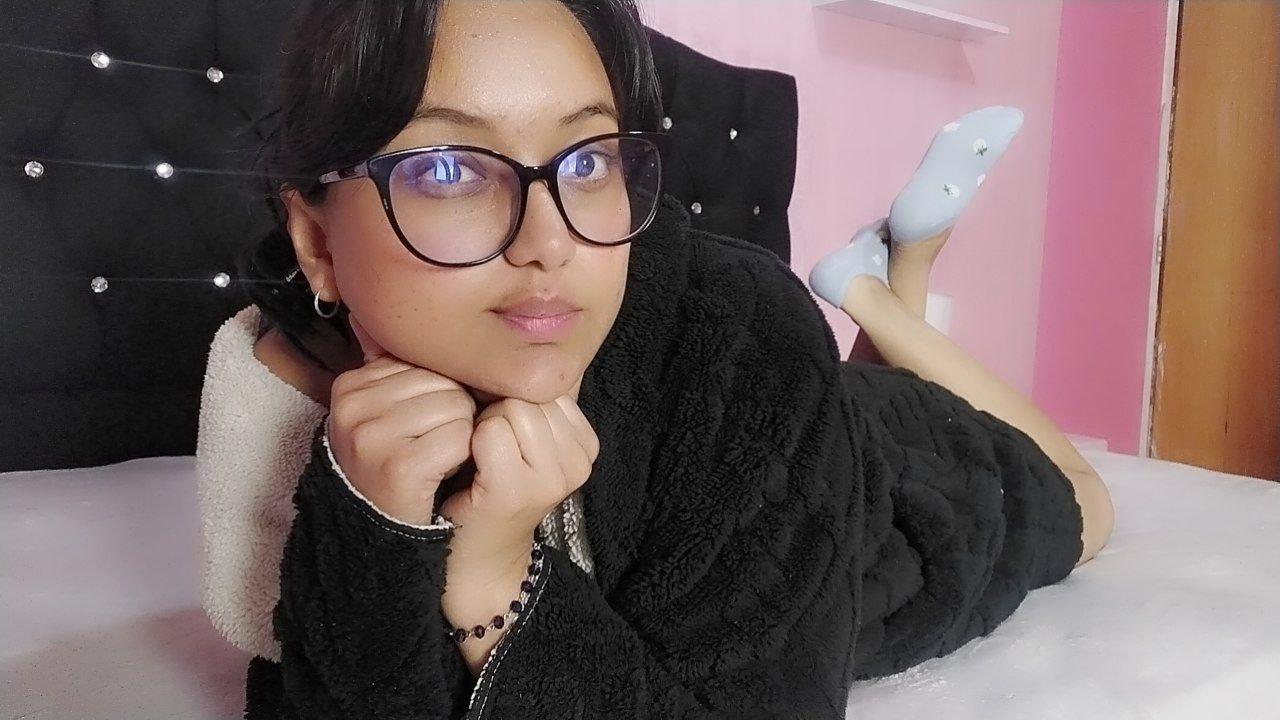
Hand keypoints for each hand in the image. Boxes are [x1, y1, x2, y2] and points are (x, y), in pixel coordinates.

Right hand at [324, 314, 476, 525]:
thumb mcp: (384, 408)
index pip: (427, 361)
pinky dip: (461, 457)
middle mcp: (353, 406)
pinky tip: (441, 471)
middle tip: (432, 443)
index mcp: (351, 384)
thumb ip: (389, 362)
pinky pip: (459, 438)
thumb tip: (371, 313)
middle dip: (454, 412)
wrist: (382, 529)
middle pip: (445, 382)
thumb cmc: (393, 462)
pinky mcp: (397, 466)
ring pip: (456, 407)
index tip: (422, 423)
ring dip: (460, 435)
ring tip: (435, 457)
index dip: (442, 392)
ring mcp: (371, 436)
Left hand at [438, 384, 598, 569]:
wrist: (476, 556)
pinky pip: (490, 432)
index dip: (513, 399)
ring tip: (483, 460)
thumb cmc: (489, 485)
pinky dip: (471, 444)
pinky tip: (472, 470)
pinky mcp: (519, 489)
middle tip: (488, 452)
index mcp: (586, 443)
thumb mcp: (525, 436)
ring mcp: (554, 477)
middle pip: (530, 392)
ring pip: (510, 407)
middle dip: (498, 411)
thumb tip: (527, 341)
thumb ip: (535, 398)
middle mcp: (581, 460)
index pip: (549, 382)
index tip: (503, 435)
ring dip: (484, 426)